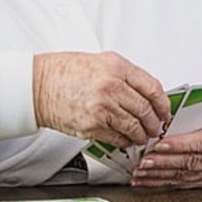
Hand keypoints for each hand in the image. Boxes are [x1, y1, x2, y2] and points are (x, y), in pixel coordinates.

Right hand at [32, 51, 168, 145]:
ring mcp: (102, 108)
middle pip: (145, 110)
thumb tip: (147, 92)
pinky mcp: (91, 126)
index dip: (163, 103)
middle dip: (155, 122)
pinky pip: (116, 137)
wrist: (37, 86)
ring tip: (143, 136)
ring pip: (133, 127)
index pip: (153, 88)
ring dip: (142, 135)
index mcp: (117, 68)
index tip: (165, 111)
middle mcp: (111, 87)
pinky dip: (125, 141)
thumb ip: (127, 75)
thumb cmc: (65, 72)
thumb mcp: (103, 61)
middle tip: (157, 127)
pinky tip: (126, 140)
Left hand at [130, 117, 201, 188]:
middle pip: (190, 161)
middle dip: (163, 162)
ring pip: (184, 175)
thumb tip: (162, 124)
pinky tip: (147, 181)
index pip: (200, 142)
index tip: (159, 145)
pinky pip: (182, 184)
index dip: (179, 145)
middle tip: (144, 162)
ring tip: (140, 172)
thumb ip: (190, 122)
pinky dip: (162, 183)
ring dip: (159, 175)